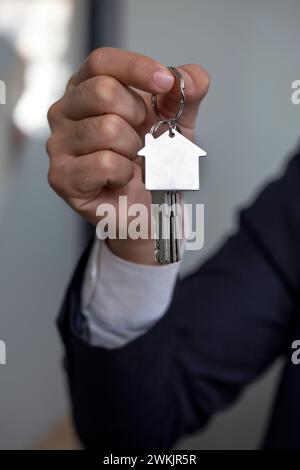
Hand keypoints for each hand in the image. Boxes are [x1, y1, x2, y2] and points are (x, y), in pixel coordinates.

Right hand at [46, 48, 209, 263]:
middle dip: (138, 118)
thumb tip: (189, 78)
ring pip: (107, 129)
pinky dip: (125, 173)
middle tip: (142, 138)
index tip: (166, 82)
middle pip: (102, 91)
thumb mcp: (177, 120)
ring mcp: (58, 144)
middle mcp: (64, 112)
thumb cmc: (152, 160)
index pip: (102, 62)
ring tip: (130, 160)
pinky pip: (105, 163)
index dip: (136, 68)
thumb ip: (187, 93)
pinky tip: (120, 179)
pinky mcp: (61, 176)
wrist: (146, 205)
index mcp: (86, 88)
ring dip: (134, 150)